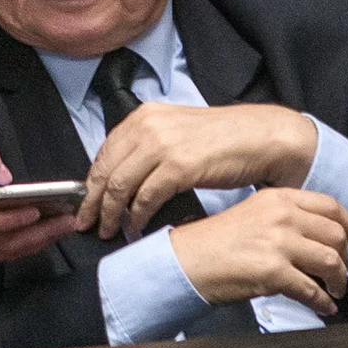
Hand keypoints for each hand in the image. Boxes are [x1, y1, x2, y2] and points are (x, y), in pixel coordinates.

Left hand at [75, 103, 318, 237]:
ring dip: (111, 215)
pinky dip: (136, 217)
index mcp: (145, 116)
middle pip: (105, 171)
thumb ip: (148, 148)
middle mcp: (148, 126)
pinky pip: (145, 198)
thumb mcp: (177, 133)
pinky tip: (137, 228)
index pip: (104, 153)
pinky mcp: (179, 165)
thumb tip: (123, 178)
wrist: (262, 137)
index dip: (90, 183)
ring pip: (119, 187)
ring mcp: (163, 144)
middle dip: (92, 203)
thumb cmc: (224, 139)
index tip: (85, 204)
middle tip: (87, 224)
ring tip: (110, 231)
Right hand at [164, 188, 347, 311]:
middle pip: (335, 234)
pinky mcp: (273, 271)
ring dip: (339, 280)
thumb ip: (285, 219)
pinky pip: (311, 290)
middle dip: (346, 258)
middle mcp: (282, 215)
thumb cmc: (215, 242)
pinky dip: (322, 302)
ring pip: (330, 261)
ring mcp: (279, 242)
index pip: (330, 206)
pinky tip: (323, 307)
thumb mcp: (253, 215)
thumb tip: (316, 239)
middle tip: (343, 272)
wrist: (187, 260)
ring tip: (335, 291)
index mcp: (278, 198)